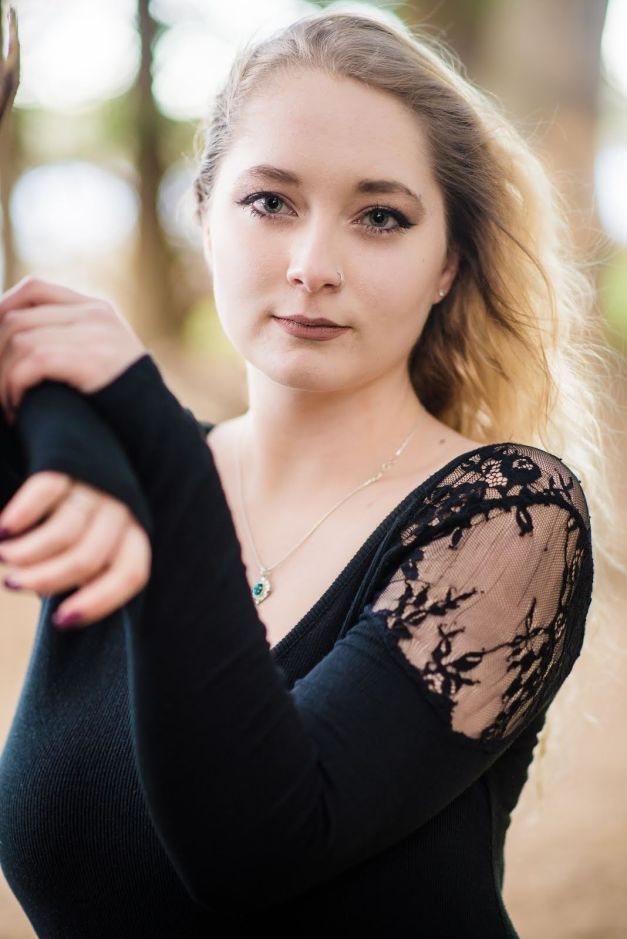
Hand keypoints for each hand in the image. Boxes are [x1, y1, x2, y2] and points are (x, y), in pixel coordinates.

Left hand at [0, 275, 146, 422]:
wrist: (158, 422)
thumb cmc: (122, 397)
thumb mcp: (102, 355)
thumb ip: (71, 338)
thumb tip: (16, 333)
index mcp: (96, 309)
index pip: (35, 288)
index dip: (3, 305)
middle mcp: (95, 316)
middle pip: (19, 319)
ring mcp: (96, 336)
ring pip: (21, 341)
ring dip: (3, 377)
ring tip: (6, 401)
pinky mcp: (93, 361)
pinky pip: (34, 362)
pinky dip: (15, 386)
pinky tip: (17, 407)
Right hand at [0, 470, 151, 628]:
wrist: (80, 439)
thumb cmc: (84, 511)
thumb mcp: (95, 540)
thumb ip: (82, 571)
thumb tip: (54, 606)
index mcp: (133, 535)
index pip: (130, 574)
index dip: (98, 603)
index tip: (60, 620)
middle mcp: (119, 511)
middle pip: (87, 558)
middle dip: (45, 579)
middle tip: (12, 584)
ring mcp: (93, 486)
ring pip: (63, 532)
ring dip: (25, 553)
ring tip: (3, 558)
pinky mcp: (65, 462)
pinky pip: (44, 492)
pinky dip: (20, 516)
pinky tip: (3, 531)